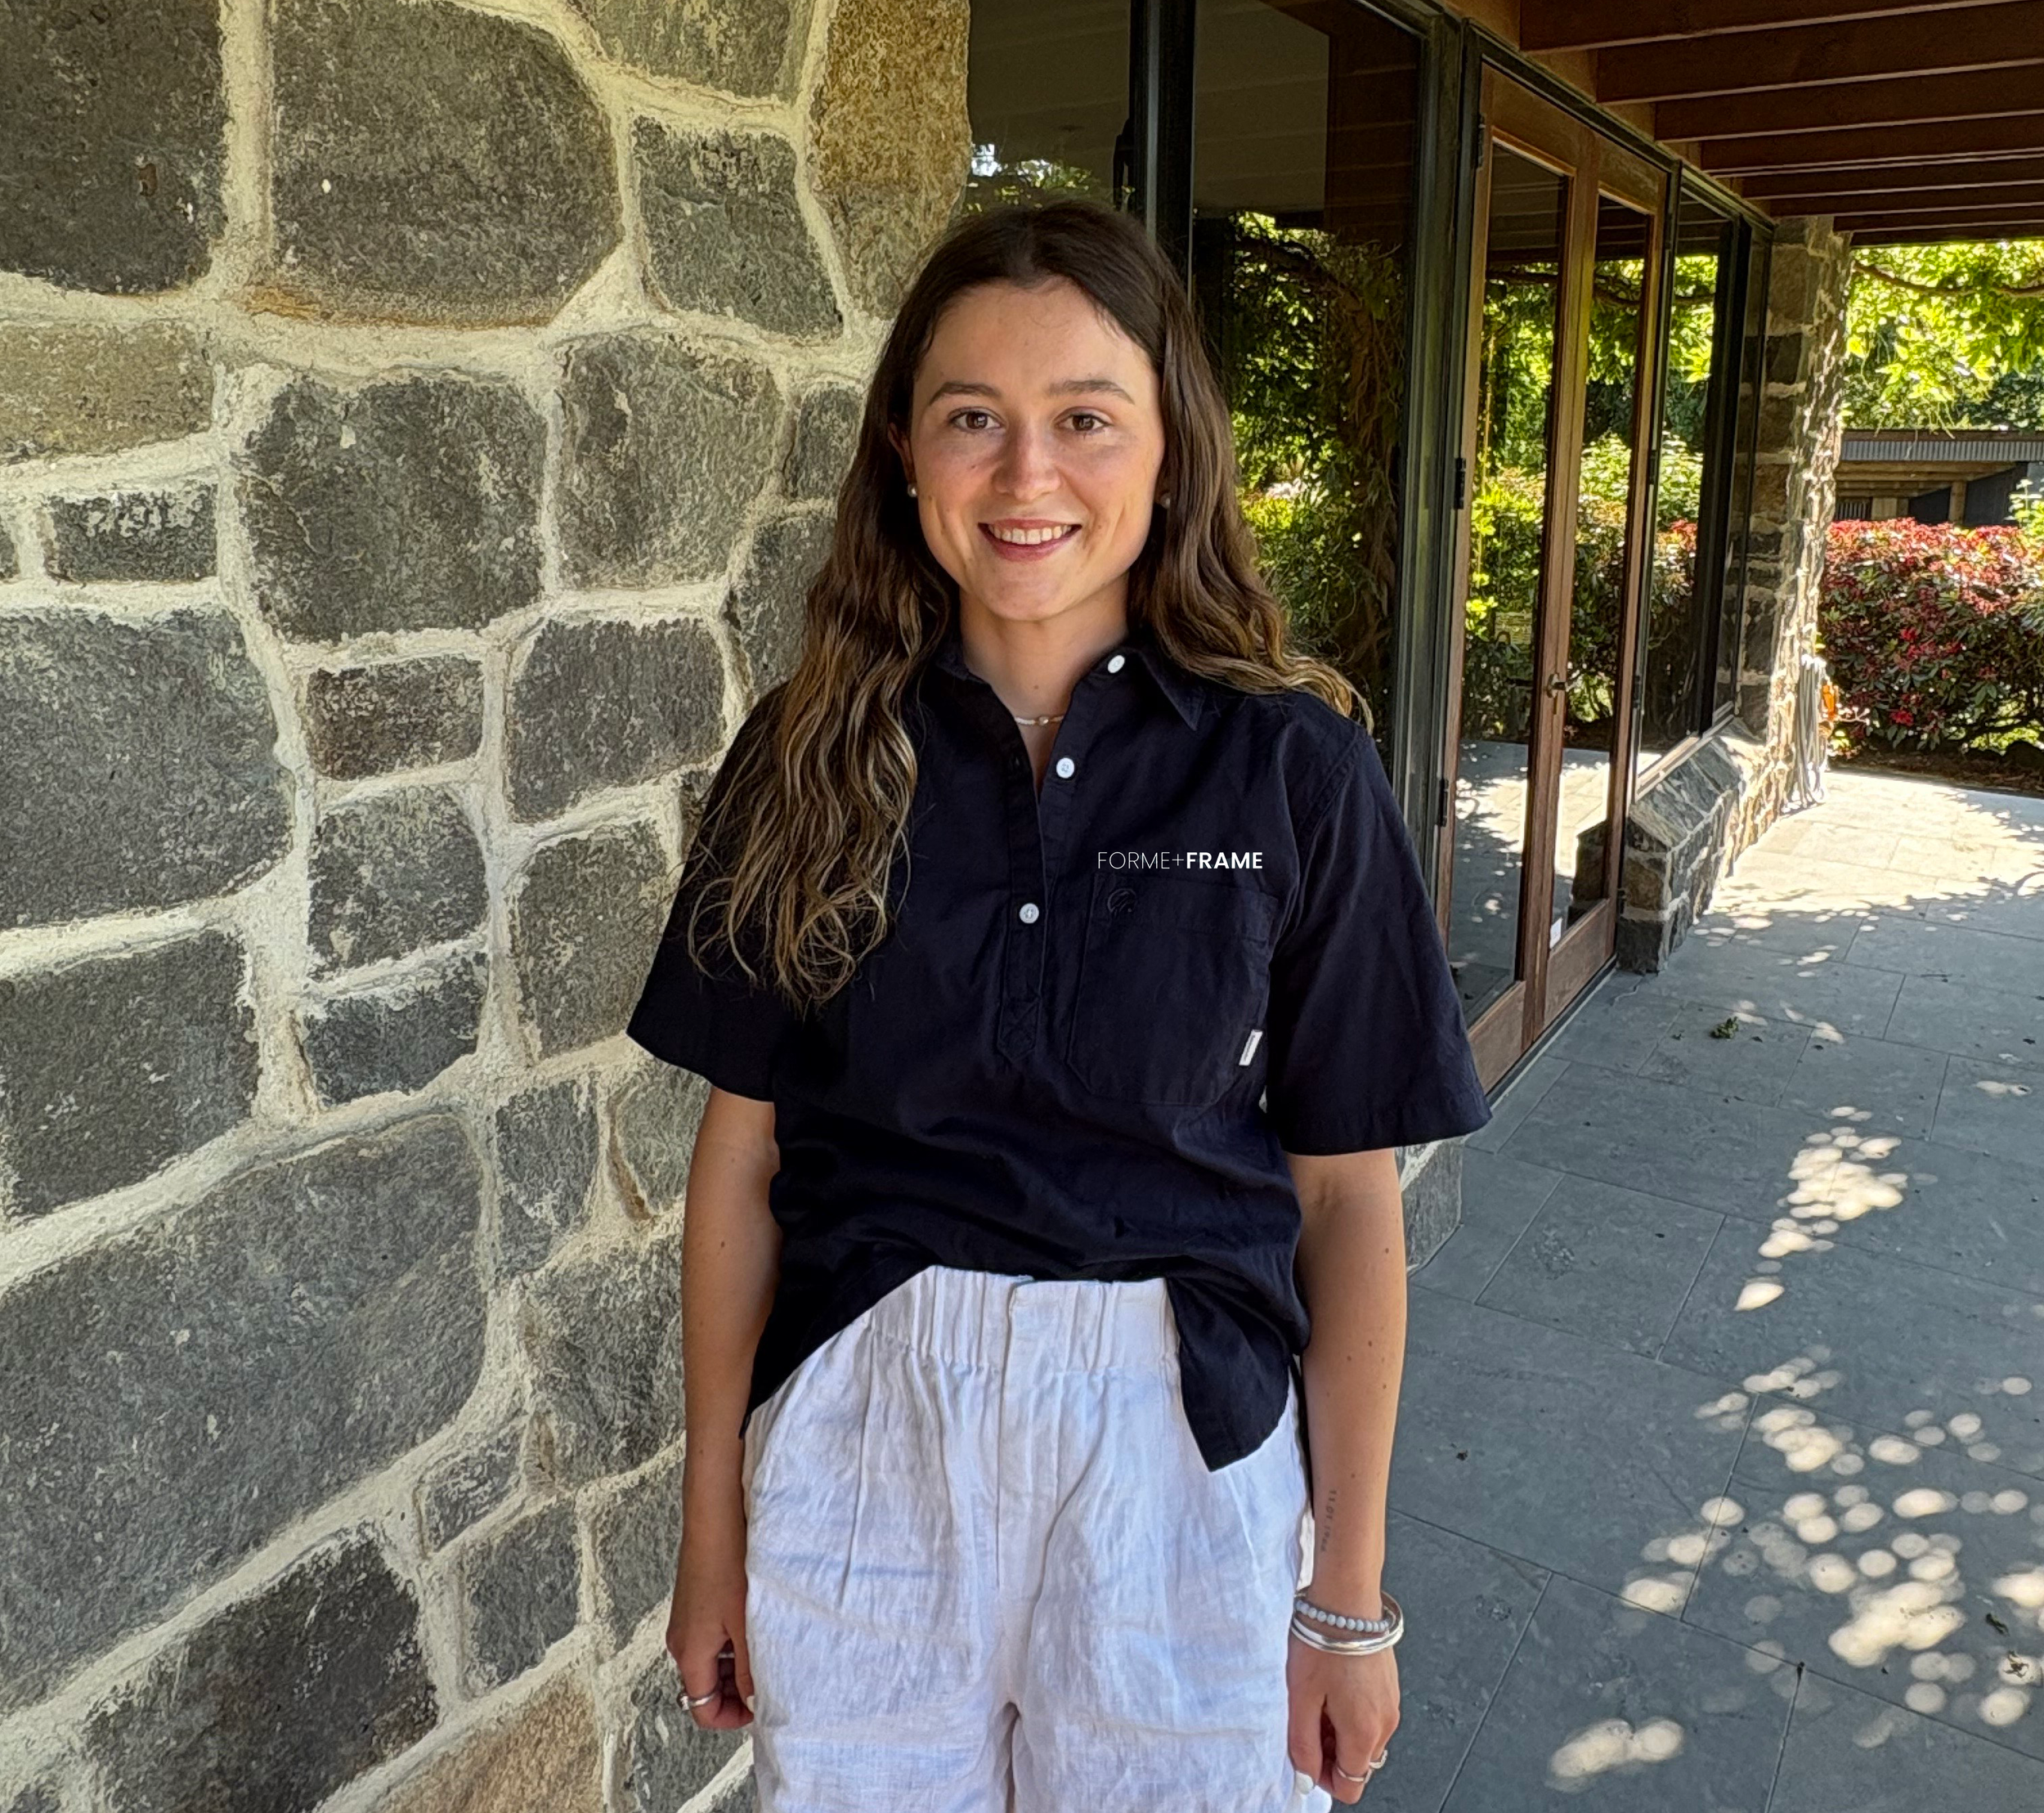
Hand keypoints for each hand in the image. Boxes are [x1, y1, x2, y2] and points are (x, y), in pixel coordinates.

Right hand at [666, 1522, 755, 1729]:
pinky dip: (731, 1644)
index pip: (702, 1709)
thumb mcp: (746, 1625)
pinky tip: (754, 1626)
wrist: (714, 1518)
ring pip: (711, 1663)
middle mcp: (681, 1642)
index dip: (732, 1717)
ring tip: (765, 1649)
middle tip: (769, 1679)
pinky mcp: (694, 1605)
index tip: (760, 1707)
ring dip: (736, 1666)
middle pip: (706, 1688)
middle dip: (736, 1692)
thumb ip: (750, 1669)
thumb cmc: (727, 1565)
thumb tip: (756, 1700)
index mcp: (689, 1653)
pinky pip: (710, 1640)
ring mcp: (686, 1622)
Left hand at [1287, 1635, 1398, 1802]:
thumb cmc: (1323, 1642)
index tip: (1306, 1757)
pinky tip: (1331, 1687)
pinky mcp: (1390, 1686)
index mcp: (1364, 1732)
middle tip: (1306, 1721)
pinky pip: (1371, 1716)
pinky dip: (1350, 1713)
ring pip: (1364, 1740)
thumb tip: (1306, 1775)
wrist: (1347, 1599)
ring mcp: (1391, 1704)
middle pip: (1358, 1764)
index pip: (1351, 1786)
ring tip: (1316, 1699)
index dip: (1324, 1779)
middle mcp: (1385, 1723)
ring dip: (1339, 1732)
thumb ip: (1303, 1744)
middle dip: (1330, 1753)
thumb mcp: (1301, 1698)